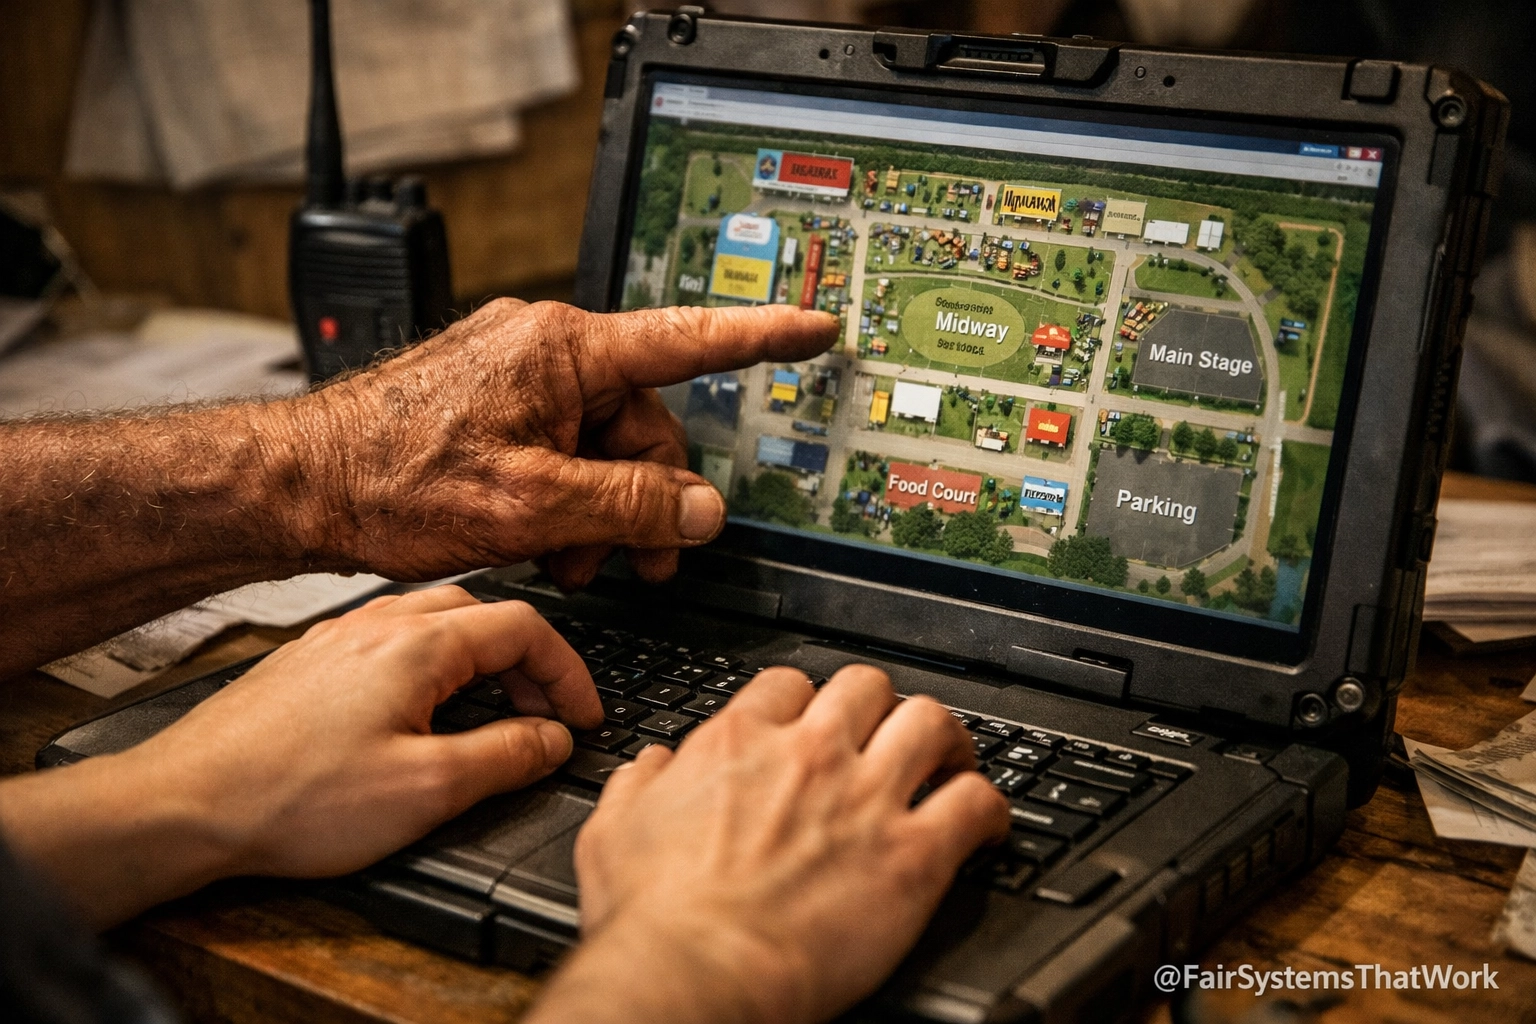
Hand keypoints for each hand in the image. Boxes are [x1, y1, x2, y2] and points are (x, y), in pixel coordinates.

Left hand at [0, 586, 600, 926]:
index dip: (568, 673)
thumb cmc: (291, 797)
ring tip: (490, 708)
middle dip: (527, 661)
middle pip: (483, 614)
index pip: (526, 628)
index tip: (583, 714)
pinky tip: (418, 707)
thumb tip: (554, 739)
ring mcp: (336, 638)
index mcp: (418, 644)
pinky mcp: (307, 661)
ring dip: (479, 657)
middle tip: (542, 714)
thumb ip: (506, 756)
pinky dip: (430, 662)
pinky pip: (389, 639)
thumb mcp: (426, 791)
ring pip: (434, 621)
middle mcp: (377, 624)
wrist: (185, 803)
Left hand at [285, 301, 838, 588]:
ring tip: (581, 564)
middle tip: (649, 562)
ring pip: (602, 447)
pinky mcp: (491, 407)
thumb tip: (702, 511)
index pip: (688, 338)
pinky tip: (549, 545)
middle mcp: (542, 350)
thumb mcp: (533, 506)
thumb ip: (632, 507)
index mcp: (562, 349)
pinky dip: (566, 500)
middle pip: (644, 422)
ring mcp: (514, 378)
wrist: (297, 488)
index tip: (816, 327)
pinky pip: (560, 450)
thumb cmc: (389, 479)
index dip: (763, 337)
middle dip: (648, 496)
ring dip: (604, 510)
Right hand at [529, 666, 1010, 1023]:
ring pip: (930, 722)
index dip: (807, 702)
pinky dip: (989, 809)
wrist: (695, 975)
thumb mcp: (612, 832)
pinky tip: (985, 825)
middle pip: (868, 686)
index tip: (813, 725)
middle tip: (886, 738)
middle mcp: (809, 755)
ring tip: (949, 762)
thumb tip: (653, 765)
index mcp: (738, 743)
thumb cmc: (653, 920)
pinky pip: (975, 803)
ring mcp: (866, 798)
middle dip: (880, 708)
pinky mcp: (912, 855)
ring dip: (945, 740)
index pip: (790, 684)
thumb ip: (638, 784)